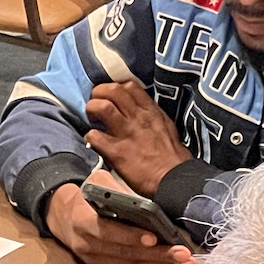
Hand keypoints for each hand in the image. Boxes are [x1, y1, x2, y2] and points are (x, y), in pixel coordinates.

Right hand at [44, 177, 191, 263]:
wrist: (66, 216)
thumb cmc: (88, 196)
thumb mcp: (98, 182)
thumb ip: (118, 190)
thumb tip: (145, 205)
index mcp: (81, 221)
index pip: (107, 231)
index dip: (130, 236)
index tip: (154, 238)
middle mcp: (85, 245)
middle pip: (124, 254)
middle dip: (156, 255)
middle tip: (182, 253)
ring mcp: (93, 260)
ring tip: (185, 262)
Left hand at [83, 81, 192, 195]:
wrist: (174, 178)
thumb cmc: (172, 157)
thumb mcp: (166, 127)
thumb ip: (151, 117)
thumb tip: (138, 113)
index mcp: (151, 111)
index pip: (130, 86)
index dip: (115, 86)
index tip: (110, 95)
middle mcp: (138, 118)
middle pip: (113, 90)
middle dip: (99, 93)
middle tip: (95, 103)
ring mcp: (126, 133)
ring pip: (102, 107)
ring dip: (92, 109)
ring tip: (92, 118)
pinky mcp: (117, 152)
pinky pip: (95, 136)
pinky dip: (89, 136)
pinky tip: (92, 141)